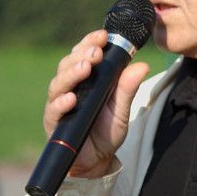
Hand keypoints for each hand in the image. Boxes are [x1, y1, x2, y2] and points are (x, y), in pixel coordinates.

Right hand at [44, 29, 149, 178]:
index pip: (85, 54)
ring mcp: (60, 103)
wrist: (97, 160)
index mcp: (88, 78)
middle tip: (96, 52)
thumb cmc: (108, 129)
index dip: (91, 42)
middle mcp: (71, 87)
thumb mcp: (123, 108)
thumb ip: (128, 88)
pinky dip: (61, 103)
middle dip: (82, 55)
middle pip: (69, 64)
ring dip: (71, 74)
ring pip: (59, 83)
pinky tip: (70, 99)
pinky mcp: (53, 122)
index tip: (104, 35)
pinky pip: (53, 111)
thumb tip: (143, 65)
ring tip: (85, 69)